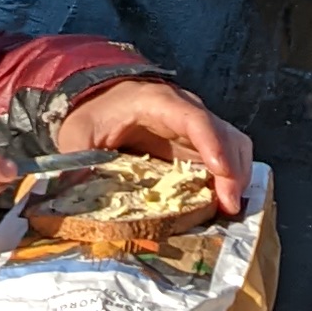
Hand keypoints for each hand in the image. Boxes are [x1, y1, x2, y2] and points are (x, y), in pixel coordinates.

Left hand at [55, 75, 252, 214]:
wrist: (101, 102)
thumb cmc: (93, 115)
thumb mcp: (77, 135)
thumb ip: (77, 160)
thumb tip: (75, 189)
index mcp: (158, 102)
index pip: (194, 118)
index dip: (211, 143)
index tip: (220, 170)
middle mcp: (187, 111)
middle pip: (225, 133)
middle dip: (232, 169)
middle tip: (228, 205)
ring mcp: (197, 128)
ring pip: (234, 145)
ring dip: (237, 176)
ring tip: (228, 208)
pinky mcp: (199, 145)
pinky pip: (226, 157)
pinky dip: (230, 179)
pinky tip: (221, 203)